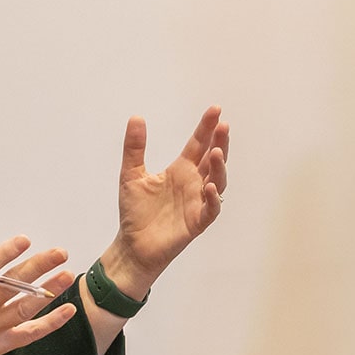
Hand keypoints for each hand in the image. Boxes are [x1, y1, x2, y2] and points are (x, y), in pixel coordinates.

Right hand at [0, 211, 76, 354]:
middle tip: (58, 253)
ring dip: (48, 292)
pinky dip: (50, 323)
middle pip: (9, 287)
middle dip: (36, 268)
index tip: (23, 240)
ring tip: (67, 275)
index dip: (3, 254)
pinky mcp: (0, 345)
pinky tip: (68, 309)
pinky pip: (29, 334)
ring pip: (23, 309)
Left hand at [106, 105, 229, 295]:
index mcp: (180, 170)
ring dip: (219, 167)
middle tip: (222, 125)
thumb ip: (134, 147)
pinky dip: (213, 198)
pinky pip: (211, 209)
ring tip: (216, 153)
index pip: (198, 144)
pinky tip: (209, 186)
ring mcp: (197, 202)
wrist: (132, 244)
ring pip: (217, 181)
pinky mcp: (196, 222)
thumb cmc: (135, 211)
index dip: (206, 128)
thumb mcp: (131, 174)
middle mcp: (193, 183)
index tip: (215, 110)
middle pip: (213, 159)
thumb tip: (136, 117)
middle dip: (220, 142)